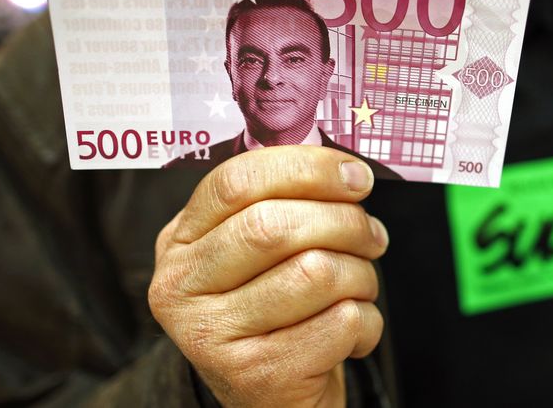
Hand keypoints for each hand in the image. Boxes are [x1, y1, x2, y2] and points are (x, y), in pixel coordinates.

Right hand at [149, 146, 388, 406]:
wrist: (270, 398)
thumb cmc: (274, 311)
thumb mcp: (254, 255)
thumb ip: (280, 204)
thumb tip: (345, 169)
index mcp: (180, 242)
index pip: (235, 182)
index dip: (306, 168)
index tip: (354, 176)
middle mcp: (180, 286)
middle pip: (275, 226)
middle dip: (345, 223)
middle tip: (372, 235)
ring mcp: (211, 335)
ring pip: (316, 273)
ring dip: (361, 276)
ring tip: (359, 287)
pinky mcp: (255, 376)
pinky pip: (341, 322)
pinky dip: (367, 323)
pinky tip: (351, 332)